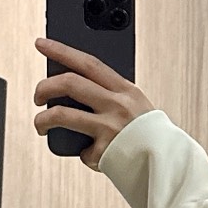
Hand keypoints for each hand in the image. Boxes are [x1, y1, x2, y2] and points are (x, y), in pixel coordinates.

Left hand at [33, 38, 155, 169]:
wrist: (168, 164)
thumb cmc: (148, 135)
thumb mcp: (134, 106)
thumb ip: (110, 96)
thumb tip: (72, 89)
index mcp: (125, 89)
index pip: (87, 62)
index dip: (61, 50)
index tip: (41, 43)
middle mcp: (117, 104)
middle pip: (69, 83)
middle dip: (44, 87)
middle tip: (38, 96)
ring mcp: (109, 127)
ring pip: (61, 113)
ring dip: (42, 120)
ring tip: (41, 126)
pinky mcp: (104, 151)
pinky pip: (82, 151)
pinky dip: (84, 155)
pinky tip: (94, 156)